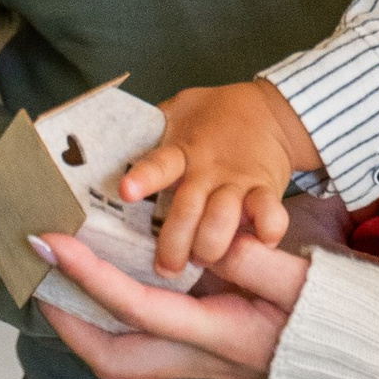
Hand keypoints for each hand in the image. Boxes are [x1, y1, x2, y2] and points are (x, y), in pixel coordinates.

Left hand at [38, 224, 309, 378]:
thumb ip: (253, 258)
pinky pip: (143, 342)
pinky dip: (114, 318)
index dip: (91, 275)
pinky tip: (110, 283)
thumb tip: (210, 238)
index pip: (139, 307)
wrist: (360, 359)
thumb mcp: (300, 280)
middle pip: (113, 358)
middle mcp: (201, 359)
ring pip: (123, 357)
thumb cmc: (334, 316)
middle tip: (41, 277)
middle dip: (68, 322)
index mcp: (220, 336)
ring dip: (86, 324)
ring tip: (64, 280)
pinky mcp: (204, 354)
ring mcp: (200, 363)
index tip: (56, 241)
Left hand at [117, 78, 317, 275]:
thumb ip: (150, 132)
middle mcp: (209, 169)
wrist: (272, 111)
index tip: (127, 191)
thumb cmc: (214, 116)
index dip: (144, 178)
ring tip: (202, 261)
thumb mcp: (178, 112)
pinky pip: (271, 216)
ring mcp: (239, 180)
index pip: (160, 164)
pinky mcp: (268, 190)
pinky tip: (256, 246)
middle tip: (166, 268)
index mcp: (182, 150)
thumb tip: (106, 148)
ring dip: (210, 247)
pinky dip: (266, 234)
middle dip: (175, 243)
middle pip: (188, 209)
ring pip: (223, 220)